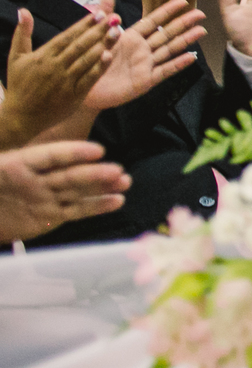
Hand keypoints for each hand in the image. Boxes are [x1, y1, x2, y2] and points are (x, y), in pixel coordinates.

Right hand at [0, 1, 117, 145]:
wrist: (21, 117)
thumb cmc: (19, 85)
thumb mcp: (16, 57)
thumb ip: (22, 33)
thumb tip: (23, 10)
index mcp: (43, 56)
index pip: (68, 36)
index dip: (84, 24)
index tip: (99, 14)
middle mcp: (55, 67)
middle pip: (81, 45)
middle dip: (98, 30)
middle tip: (114, 18)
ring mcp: (66, 82)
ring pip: (87, 60)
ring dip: (103, 45)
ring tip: (116, 32)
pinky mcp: (73, 96)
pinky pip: (89, 79)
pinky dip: (99, 68)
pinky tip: (109, 56)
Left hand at [0, 140, 128, 241]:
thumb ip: (1, 162)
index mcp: (17, 164)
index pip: (49, 155)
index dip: (72, 152)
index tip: (97, 151)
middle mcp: (36, 179)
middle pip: (69, 174)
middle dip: (94, 173)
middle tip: (117, 171)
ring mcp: (46, 197)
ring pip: (78, 191)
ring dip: (103, 186)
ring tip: (124, 182)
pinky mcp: (51, 216)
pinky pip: (77, 210)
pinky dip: (98, 206)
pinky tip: (116, 201)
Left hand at [85, 0, 206, 109]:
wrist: (84, 89)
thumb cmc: (89, 63)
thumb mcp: (95, 36)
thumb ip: (104, 17)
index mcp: (130, 37)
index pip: (152, 21)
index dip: (167, 11)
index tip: (182, 1)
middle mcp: (141, 50)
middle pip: (166, 33)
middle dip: (183, 23)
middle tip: (200, 14)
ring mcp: (145, 65)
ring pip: (169, 50)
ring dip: (185, 40)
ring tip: (201, 31)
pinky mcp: (145, 81)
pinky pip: (164, 71)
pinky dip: (178, 64)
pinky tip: (191, 57)